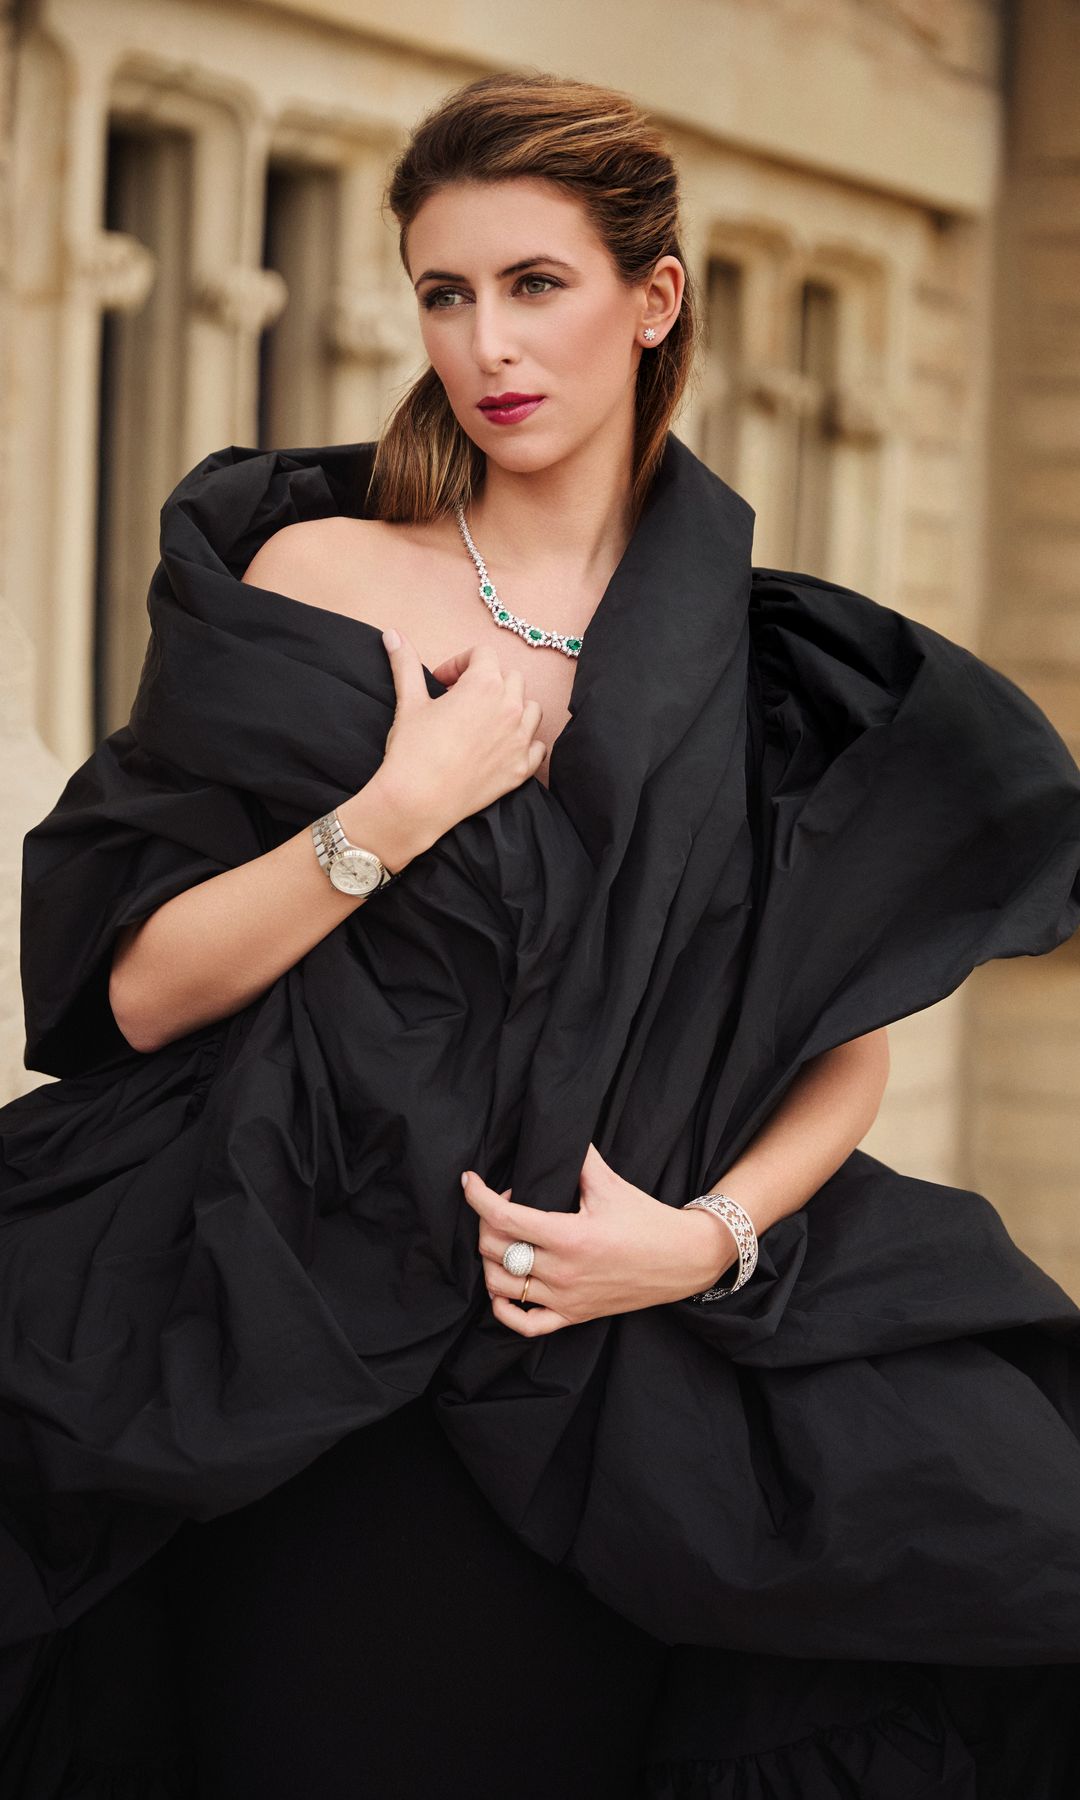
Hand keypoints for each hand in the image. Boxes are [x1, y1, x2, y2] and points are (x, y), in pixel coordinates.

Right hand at [379, 632, 546, 838]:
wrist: (417, 801)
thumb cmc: (412, 750)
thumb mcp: (409, 701)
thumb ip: (405, 663)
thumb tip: (392, 634)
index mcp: (484, 685)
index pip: (482, 654)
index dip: (459, 663)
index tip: (442, 681)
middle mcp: (510, 708)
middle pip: (510, 677)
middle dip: (487, 682)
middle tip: (461, 699)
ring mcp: (520, 740)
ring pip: (530, 708)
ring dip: (511, 707)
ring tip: (485, 720)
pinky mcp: (523, 768)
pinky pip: (537, 745)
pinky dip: (524, 741)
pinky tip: (502, 746)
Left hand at [460, 1142, 737, 1336]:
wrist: (682, 1260)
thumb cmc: (647, 1219)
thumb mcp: (610, 1184)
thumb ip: (578, 1159)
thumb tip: (556, 1132)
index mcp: (570, 1236)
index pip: (504, 1217)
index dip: (478, 1197)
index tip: (469, 1181)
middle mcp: (563, 1272)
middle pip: (494, 1250)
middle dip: (486, 1222)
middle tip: (505, 1204)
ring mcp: (566, 1299)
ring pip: (500, 1285)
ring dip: (490, 1260)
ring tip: (504, 1240)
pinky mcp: (574, 1316)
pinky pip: (524, 1325)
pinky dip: (504, 1309)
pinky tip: (503, 1288)